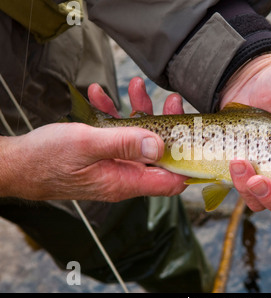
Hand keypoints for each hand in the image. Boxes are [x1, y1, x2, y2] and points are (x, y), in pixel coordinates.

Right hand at [0, 77, 186, 201]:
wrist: (18, 164)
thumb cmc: (47, 159)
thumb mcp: (88, 145)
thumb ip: (125, 144)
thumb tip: (160, 144)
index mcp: (126, 180)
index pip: (171, 179)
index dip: (187, 160)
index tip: (195, 135)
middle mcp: (125, 175)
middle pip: (159, 153)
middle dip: (167, 124)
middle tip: (172, 101)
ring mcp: (115, 165)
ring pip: (139, 139)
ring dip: (138, 112)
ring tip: (134, 86)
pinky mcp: (104, 155)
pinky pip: (117, 135)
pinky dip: (113, 116)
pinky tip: (101, 96)